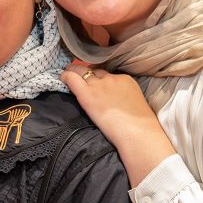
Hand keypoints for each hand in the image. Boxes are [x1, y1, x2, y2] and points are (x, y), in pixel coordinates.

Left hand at [62, 67, 176, 186]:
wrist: (138, 132)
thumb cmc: (141, 126)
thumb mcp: (135, 105)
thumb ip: (124, 100)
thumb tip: (116, 105)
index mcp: (126, 80)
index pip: (108, 74)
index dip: (99, 78)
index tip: (94, 83)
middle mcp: (112, 79)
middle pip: (95, 71)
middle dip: (86, 72)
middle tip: (78, 76)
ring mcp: (99, 85)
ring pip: (82, 71)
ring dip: (74, 72)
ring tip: (68, 75)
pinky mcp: (88, 94)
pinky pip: (72, 79)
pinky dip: (66, 77)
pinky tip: (62, 78)